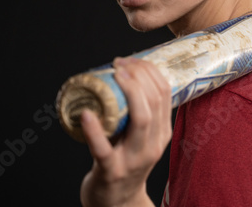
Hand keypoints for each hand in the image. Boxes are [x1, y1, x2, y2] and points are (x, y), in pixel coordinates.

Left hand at [79, 57, 171, 206]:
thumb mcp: (142, 138)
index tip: (131, 59)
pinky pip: (103, 149)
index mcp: (162, 133)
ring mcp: (133, 159)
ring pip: (140, 120)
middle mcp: (153, 145)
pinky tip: (86, 113)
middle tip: (120, 62)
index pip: (165, 93)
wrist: (117, 203)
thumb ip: (140, 113)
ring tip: (114, 74)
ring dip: (128, 91)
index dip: (149, 71)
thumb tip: (126, 75)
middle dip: (139, 75)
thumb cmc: (126, 162)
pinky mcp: (111, 171)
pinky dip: (94, 129)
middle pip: (154, 102)